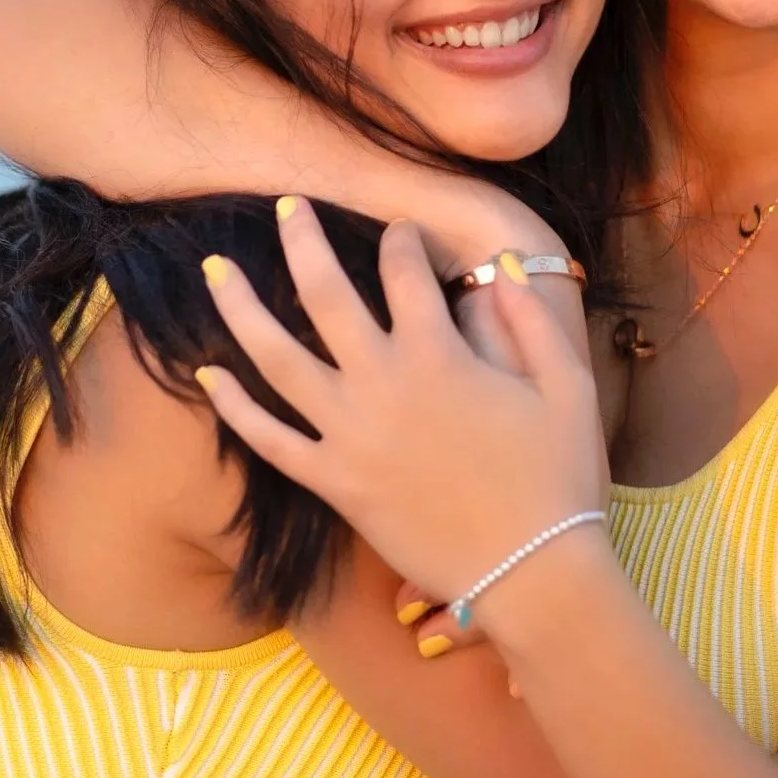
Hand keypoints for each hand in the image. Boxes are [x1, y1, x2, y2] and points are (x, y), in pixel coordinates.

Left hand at [195, 197, 605, 606]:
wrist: (532, 573)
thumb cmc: (559, 480)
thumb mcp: (569, 388)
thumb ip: (533, 321)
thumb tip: (505, 267)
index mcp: (441, 354)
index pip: (404, 272)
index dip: (401, 240)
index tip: (399, 232)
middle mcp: (384, 384)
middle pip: (326, 294)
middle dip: (302, 241)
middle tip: (285, 204)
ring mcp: (351, 435)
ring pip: (277, 359)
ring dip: (241, 308)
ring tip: (214, 270)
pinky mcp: (336, 484)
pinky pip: (271, 440)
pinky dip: (235, 407)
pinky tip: (208, 374)